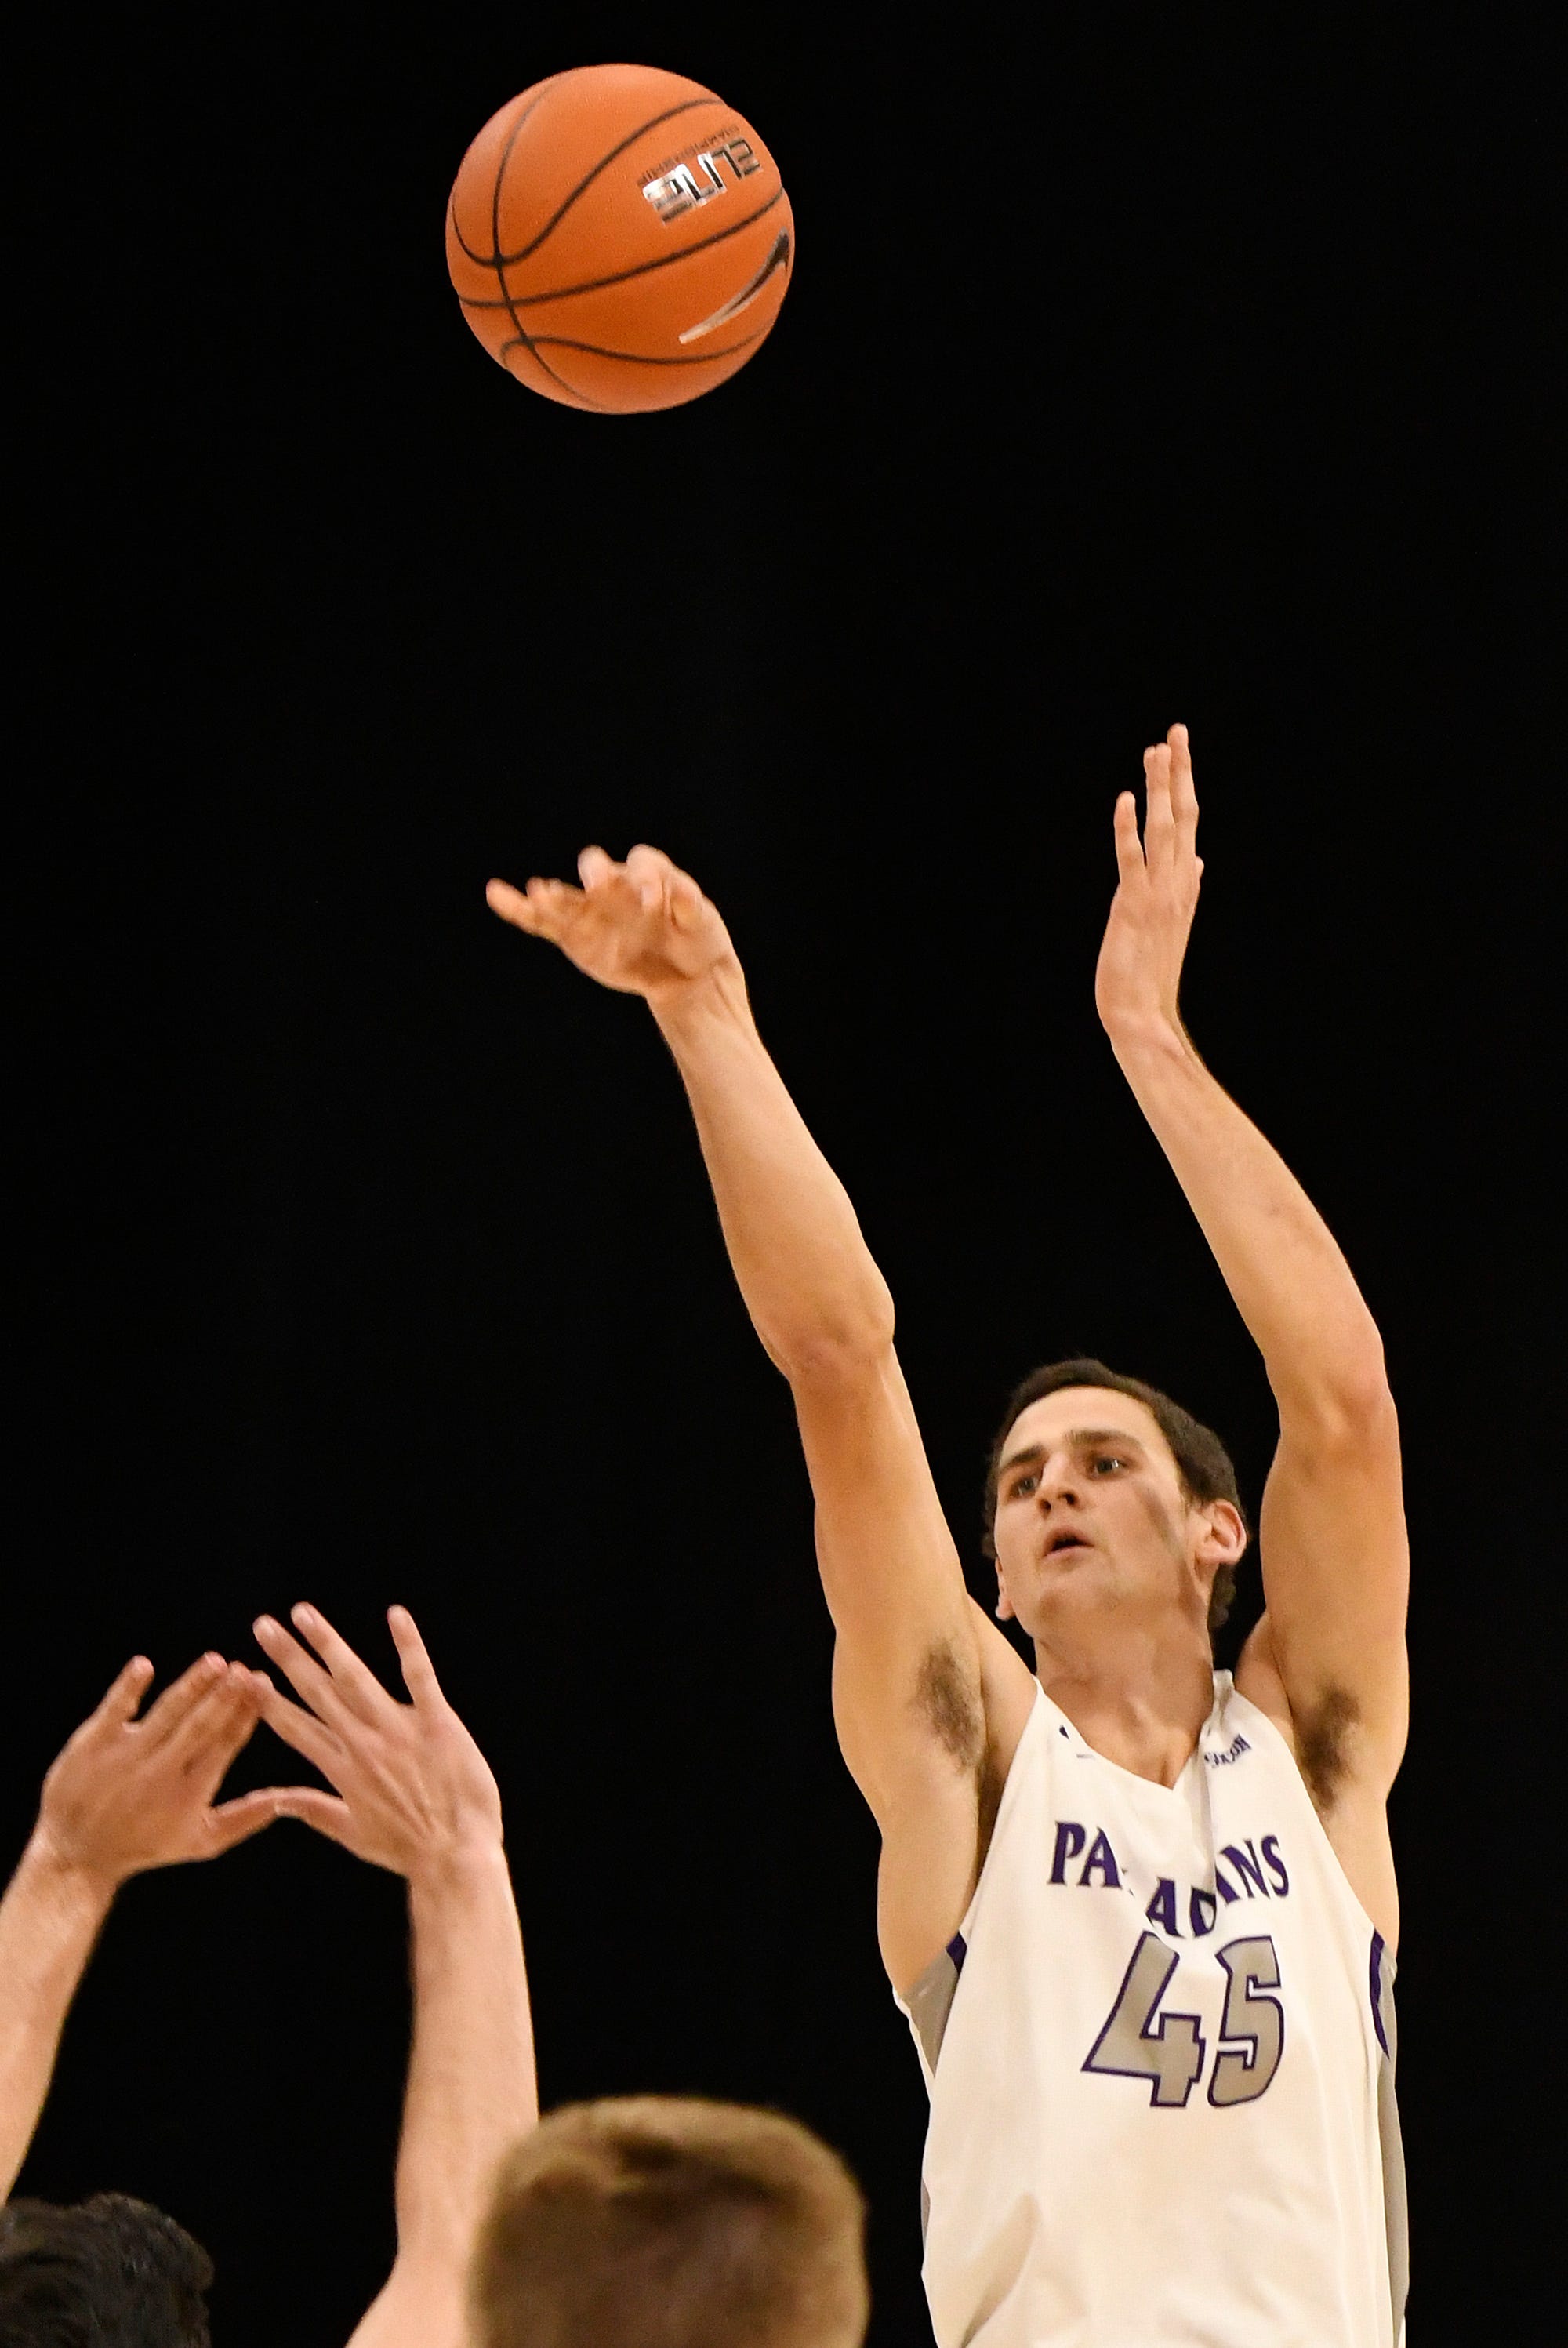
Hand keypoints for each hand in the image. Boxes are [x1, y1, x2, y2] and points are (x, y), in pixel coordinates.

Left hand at [28, 1653, 278, 1892]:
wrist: (77, 1855)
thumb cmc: (145, 1845)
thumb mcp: (199, 1843)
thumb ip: (243, 1820)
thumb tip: (285, 1800)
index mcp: (189, 1794)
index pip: (224, 1745)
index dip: (246, 1713)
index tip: (264, 1682)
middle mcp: (159, 1774)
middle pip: (199, 1727)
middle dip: (224, 1697)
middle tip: (245, 1669)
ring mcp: (124, 1758)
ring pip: (165, 1715)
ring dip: (191, 1686)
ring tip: (214, 1662)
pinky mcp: (90, 1747)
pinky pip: (113, 1711)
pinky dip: (128, 1689)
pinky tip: (144, 1665)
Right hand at [252, 1605, 502, 1882]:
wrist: (455, 1854)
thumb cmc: (406, 1848)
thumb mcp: (352, 1835)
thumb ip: (313, 1810)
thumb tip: (276, 1800)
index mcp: (341, 1769)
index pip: (295, 1726)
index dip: (267, 1700)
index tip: (243, 1676)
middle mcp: (363, 1743)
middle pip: (317, 1691)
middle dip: (288, 1657)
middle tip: (263, 1625)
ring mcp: (398, 1728)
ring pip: (355, 1677)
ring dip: (328, 1642)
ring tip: (303, 1613)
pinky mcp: (437, 1721)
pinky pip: (419, 1675)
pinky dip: (408, 1644)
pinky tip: (396, 1614)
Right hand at [486, 844, 736, 1005]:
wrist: (684, 971)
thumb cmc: (695, 937)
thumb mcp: (701, 923)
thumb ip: (690, 906)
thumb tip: (684, 891)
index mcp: (650, 875)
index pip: (643, 864)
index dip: (646, 880)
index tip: (653, 904)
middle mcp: (616, 886)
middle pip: (599, 870)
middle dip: (597, 875)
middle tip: (597, 885)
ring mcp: (592, 910)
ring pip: (566, 896)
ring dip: (553, 894)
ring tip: (536, 892)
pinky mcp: (574, 934)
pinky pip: (542, 921)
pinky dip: (519, 909)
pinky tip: (496, 894)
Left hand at [1094, 723, 1203, 1043]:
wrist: (1142, 1017)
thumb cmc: (1149, 975)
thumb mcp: (1170, 924)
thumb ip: (1185, 889)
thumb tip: (1197, 862)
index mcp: (1184, 887)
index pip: (1189, 826)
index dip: (1183, 787)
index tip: (1177, 752)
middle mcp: (1176, 885)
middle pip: (1183, 817)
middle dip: (1179, 772)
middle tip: (1176, 730)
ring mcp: (1157, 895)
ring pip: (1163, 829)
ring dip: (1160, 788)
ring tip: (1158, 748)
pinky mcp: (1132, 908)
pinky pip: (1131, 859)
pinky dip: (1127, 828)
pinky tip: (1125, 797)